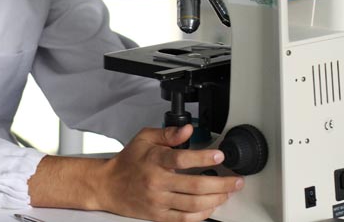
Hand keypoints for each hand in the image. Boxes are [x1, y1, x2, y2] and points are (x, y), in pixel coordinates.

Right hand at [95, 125, 243, 221]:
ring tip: (228, 193)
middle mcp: (157, 182)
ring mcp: (158, 201)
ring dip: (216, 199)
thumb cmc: (127, 162)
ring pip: (193, 204)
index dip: (203, 157)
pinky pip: (185, 219)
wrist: (108, 185)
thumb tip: (188, 130)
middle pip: (195, 185)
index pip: (182, 159)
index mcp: (154, 160)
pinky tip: (211, 207)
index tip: (219, 155)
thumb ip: (168, 133)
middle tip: (236, 180)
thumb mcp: (144, 138)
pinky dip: (202, 214)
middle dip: (221, 184)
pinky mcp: (158, 216)